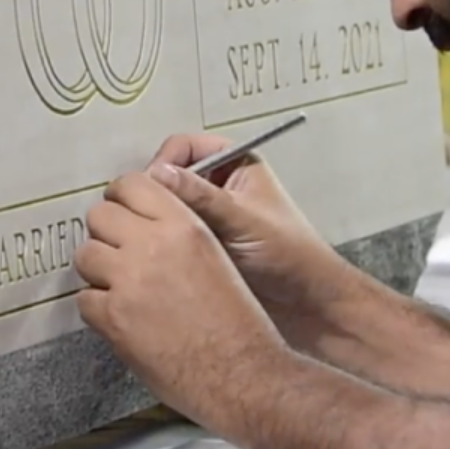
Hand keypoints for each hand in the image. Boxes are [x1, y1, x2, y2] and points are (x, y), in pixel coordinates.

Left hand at [75, 168, 287, 421]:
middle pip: (99, 216)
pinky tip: (120, 318)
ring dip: (98, 271)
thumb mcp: (216, 255)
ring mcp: (128, 281)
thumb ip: (179, 231)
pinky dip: (97, 309)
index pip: (131, 184)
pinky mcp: (113, 318)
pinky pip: (84, 299)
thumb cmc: (238, 321)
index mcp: (183, 225)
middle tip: (118, 254)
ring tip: (120, 289)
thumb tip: (143, 223)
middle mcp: (152, 245)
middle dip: (106, 234)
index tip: (122, 212)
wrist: (242, 372)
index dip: (122, 199)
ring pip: (85, 255)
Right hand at [146, 133, 352, 315]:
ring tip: (146, 238)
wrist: (305, 301)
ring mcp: (208, 214)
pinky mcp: (201, 243)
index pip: (184, 147)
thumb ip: (200, 196)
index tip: (150, 189)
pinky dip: (162, 239)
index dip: (165, 162)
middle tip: (145, 218)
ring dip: (157, 218)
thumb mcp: (242, 219)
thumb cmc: (285, 252)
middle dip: (157, 193)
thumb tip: (155, 172)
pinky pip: (172, 232)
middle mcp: (218, 184)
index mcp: (234, 164)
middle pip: (171, 175)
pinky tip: (153, 253)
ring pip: (168, 205)